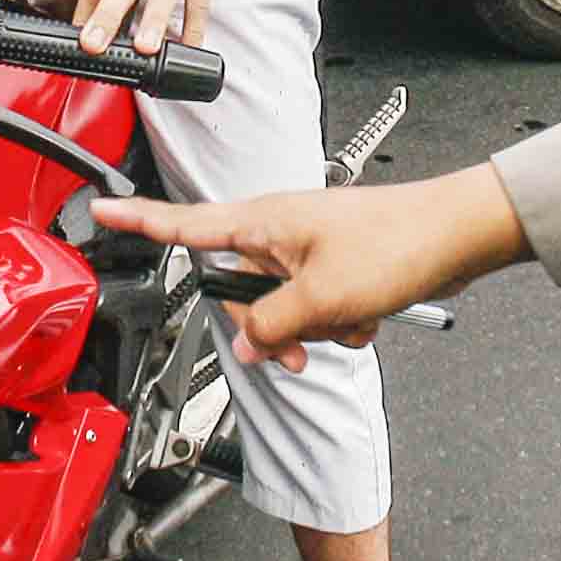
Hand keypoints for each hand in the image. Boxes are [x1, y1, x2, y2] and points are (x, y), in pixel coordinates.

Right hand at [94, 166, 527, 362]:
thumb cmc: (396, 244)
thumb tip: (249, 346)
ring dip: (313, 330)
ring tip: (348, 323)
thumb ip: (272, 327)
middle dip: (270, 329)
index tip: (102, 210)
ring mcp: (307, 251)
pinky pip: (316, 310)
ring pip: (283, 309)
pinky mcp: (334, 267)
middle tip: (297, 350)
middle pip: (240, 293)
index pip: (185, 223)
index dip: (140, 220)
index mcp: (262, 221)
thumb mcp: (321, 298)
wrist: (457, 238)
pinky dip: (338, 323)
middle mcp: (279, 233)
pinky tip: (365, 319)